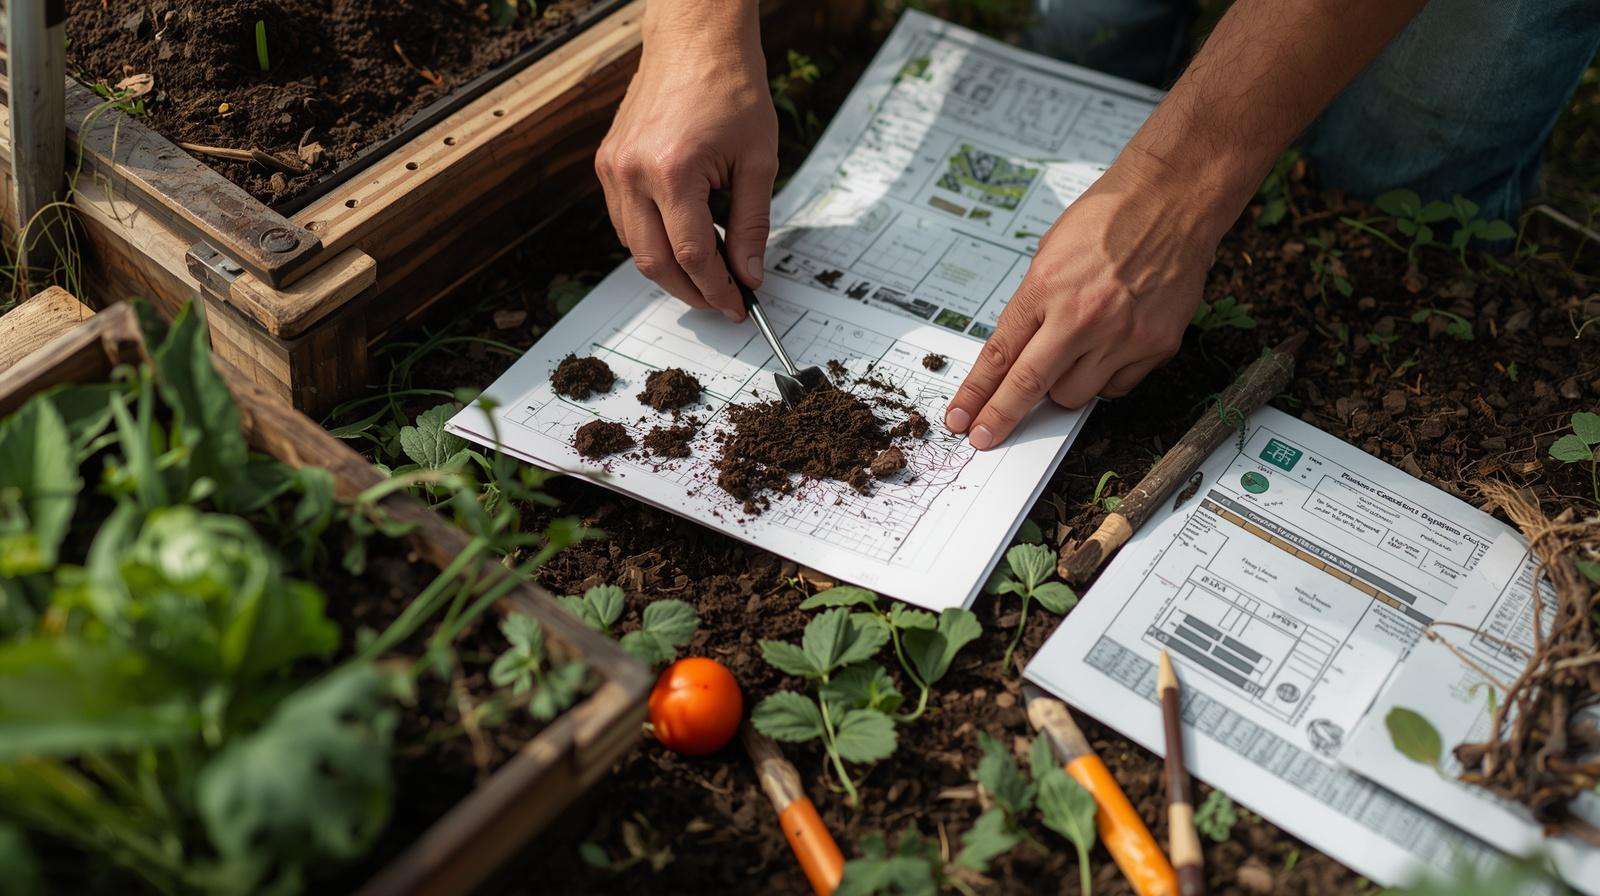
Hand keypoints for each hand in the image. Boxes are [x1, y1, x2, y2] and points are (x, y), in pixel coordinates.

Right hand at [594, 3, 776, 320]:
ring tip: (707, 275)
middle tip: (723, 302)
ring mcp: (613, 168)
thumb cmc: (731, 89)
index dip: (718, 290)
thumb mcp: (759, 161)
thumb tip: (749, 274)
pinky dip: (652, 241)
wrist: (695, 41)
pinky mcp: (607, 163)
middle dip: (691, 292)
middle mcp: (632, 172)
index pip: (693, 256)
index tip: (739, 306)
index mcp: (672, 171)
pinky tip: (681, 242)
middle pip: (654, 262)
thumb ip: (753, 224)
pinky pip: (624, 221)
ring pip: (633, 247)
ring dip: (669, 270)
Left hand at [944, 157, 1223, 448]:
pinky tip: (1107, 352)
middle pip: (1030, 385)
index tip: (961, 419)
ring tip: (1070, 359)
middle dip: (1002, 416)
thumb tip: (1014, 355)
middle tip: (985, 437)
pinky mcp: (1156, 345)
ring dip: (1061, 390)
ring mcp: (1122, 334)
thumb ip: (1032, 306)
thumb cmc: (1109, 218)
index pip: (999, 355)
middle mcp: (1082, 316)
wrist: (1174, 199)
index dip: (977, 393)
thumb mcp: (1050, 253)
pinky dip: (1104, 380)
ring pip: (1074, 395)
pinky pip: (1116, 387)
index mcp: (1045, 287)